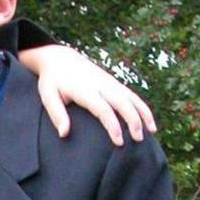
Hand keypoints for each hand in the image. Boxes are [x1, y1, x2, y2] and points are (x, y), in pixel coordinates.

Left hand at [19, 44, 155, 145]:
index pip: (103, 109)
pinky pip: (132, 95)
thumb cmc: (52, 80)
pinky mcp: (114, 82)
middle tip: (138, 140)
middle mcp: (101, 84)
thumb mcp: (48, 95)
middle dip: (133, 121)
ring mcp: (110, 82)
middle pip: (123, 103)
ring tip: (151, 132)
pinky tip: (149, 121)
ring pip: (132, 98)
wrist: (60, 58)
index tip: (119, 142)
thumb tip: (64, 134)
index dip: (113, 126)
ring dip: (143, 114)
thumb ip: (57, 114)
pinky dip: (142, 107)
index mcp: (85, 90)